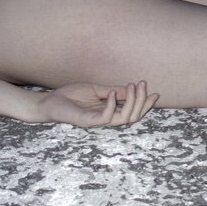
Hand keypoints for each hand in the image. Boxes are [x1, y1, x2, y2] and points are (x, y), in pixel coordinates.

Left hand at [36, 81, 158, 127]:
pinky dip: (111, 104)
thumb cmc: (72, 96)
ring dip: (131, 102)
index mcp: (110, 112)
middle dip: (141, 101)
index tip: (155, 93)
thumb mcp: (97, 89)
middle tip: (142, 84)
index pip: (133, 112)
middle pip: (133, 117)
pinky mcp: (88, 122)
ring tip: (131, 86)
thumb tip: (131, 88)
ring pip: (123, 119)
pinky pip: (106, 117)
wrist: (51, 101)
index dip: (145, 105)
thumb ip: (113, 91)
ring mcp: (98, 121)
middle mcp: (107, 119)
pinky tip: (110, 92)